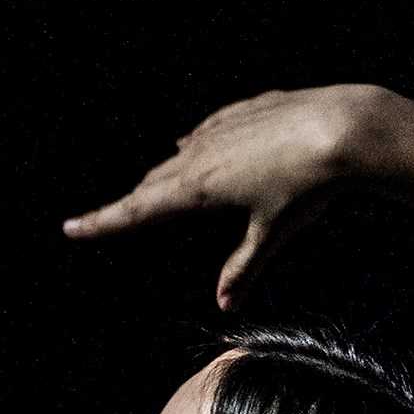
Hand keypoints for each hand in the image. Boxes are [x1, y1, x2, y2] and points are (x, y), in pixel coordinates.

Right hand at [61, 85, 400, 308]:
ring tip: (149, 186)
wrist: (343, 128)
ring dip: (163, 174)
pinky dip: (193, 144)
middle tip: (110, 219)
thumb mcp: (274, 234)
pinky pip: (207, 129)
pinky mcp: (246, 110)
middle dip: (134, 202)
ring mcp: (222, 128)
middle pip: (154, 182)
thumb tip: (224, 304)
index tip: (71, 228)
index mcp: (199, 189)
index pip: (138, 210)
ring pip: (180, 154)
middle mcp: (201, 153)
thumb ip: (244, 267)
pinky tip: (189, 143)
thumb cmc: (308, 187)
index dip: (103, 222)